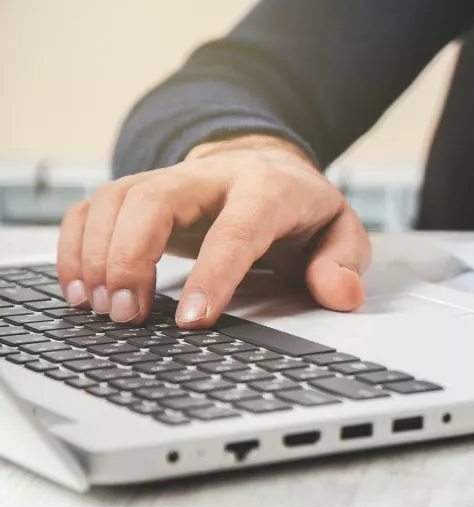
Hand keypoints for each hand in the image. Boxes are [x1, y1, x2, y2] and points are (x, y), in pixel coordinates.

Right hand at [56, 134, 370, 327]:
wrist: (268, 165)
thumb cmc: (301, 211)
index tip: (192, 320)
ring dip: (97, 255)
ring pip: (116, 199)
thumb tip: (340, 292)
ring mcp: (169, 180)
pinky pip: (92, 207)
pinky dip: (75, 246)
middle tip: (127, 315)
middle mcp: (211, 177)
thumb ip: (344, 264)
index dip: (214, 272)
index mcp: (269, 188)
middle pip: (155, 199)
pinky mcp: (138, 190)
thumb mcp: (340, 235)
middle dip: (132, 257)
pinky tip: (79, 288)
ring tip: (102, 309)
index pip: (238, 228)